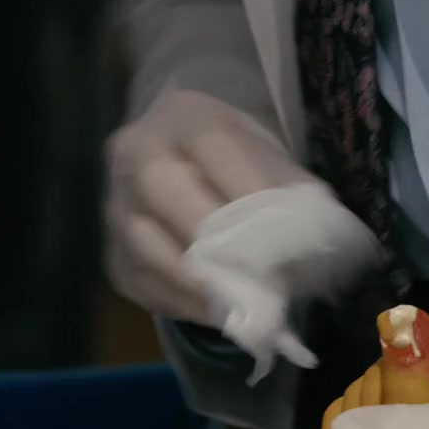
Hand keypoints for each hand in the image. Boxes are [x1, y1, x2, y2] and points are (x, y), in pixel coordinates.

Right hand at [102, 90, 319, 326]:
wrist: (172, 164)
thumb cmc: (231, 161)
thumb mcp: (262, 153)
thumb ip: (284, 180)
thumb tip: (314, 224)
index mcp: (181, 115)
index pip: (215, 144)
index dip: (251, 187)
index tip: (288, 228)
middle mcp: (134, 154)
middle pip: (168, 192)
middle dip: (220, 239)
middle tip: (265, 275)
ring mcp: (116, 208)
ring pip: (152, 249)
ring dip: (205, 284)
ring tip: (251, 305)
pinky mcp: (114, 257)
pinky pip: (148, 285)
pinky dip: (189, 304)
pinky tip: (224, 313)